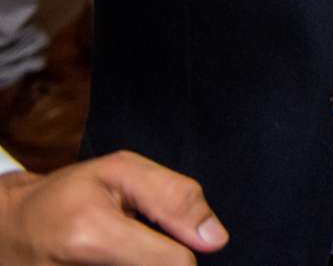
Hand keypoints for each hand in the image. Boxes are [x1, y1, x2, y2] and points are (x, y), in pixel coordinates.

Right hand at [0, 153, 226, 265]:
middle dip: (163, 260)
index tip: (176, 238)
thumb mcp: (119, 171)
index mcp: (92, 234)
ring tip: (123, 250)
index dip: (186, 250)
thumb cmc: (67, 195)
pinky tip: (115, 260)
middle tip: (138, 241)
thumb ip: (174, 197)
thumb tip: (216, 239)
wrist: (8, 228)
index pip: (175, 264)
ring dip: (145, 262)